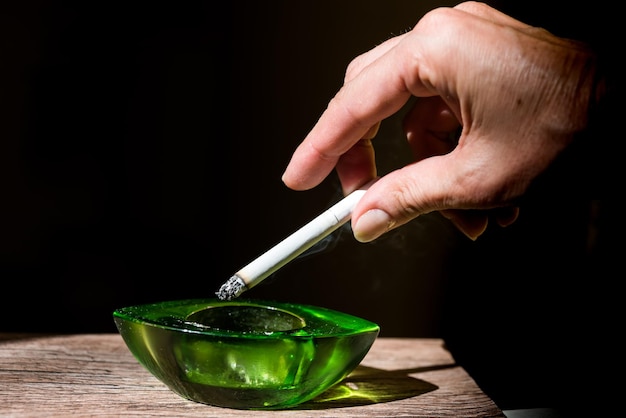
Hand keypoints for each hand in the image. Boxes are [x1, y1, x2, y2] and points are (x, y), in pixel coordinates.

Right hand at [281, 1, 596, 240]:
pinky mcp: (479, 59)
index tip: (299, 177)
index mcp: (434, 50)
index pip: (353, 105)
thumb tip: (366, 219)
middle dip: (368, 156)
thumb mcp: (478, 176)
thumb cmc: (573, 123)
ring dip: (421, 165)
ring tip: (453, 209)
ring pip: (410, 111)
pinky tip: (475, 186)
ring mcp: (462, 43)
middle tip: (361, 196)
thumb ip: (408, 198)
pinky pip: (441, 108)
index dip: (321, 148)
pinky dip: (446, 151)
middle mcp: (442, 36)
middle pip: (372, 98)